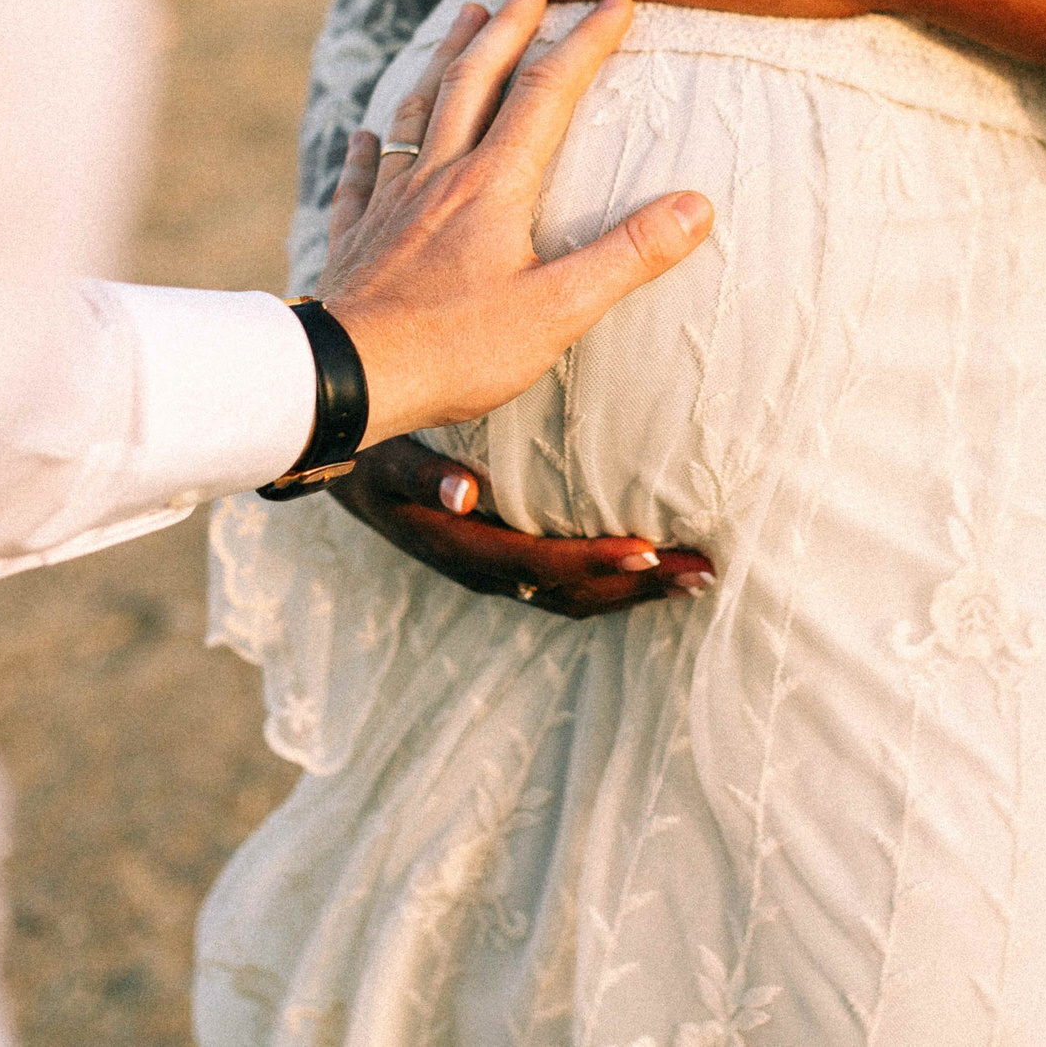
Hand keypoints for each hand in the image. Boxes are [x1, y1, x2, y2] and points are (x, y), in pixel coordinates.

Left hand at [318, 0, 713, 446]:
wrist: (350, 378)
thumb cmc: (456, 349)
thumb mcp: (559, 309)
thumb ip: (627, 255)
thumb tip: (698, 205)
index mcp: (493, 185)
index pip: (547, 94)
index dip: (585, 44)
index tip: (615, 1)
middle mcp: (439, 177)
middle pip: (475, 80)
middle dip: (507, 26)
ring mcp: (391, 203)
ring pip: (418, 111)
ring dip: (444, 60)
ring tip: (461, 20)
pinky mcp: (355, 239)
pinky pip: (360, 180)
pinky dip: (366, 150)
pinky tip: (363, 137)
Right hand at [329, 437, 714, 617]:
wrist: (343, 466)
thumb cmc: (370, 450)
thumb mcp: (388, 457)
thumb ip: (426, 474)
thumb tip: (464, 495)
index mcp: (460, 546)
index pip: (539, 564)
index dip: (594, 562)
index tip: (649, 549)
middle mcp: (483, 570)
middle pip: (572, 594)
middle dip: (637, 587)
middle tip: (702, 572)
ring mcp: (496, 571)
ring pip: (575, 596)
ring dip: (635, 589)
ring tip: (695, 575)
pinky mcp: (505, 559)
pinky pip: (566, 582)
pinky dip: (614, 578)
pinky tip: (652, 562)